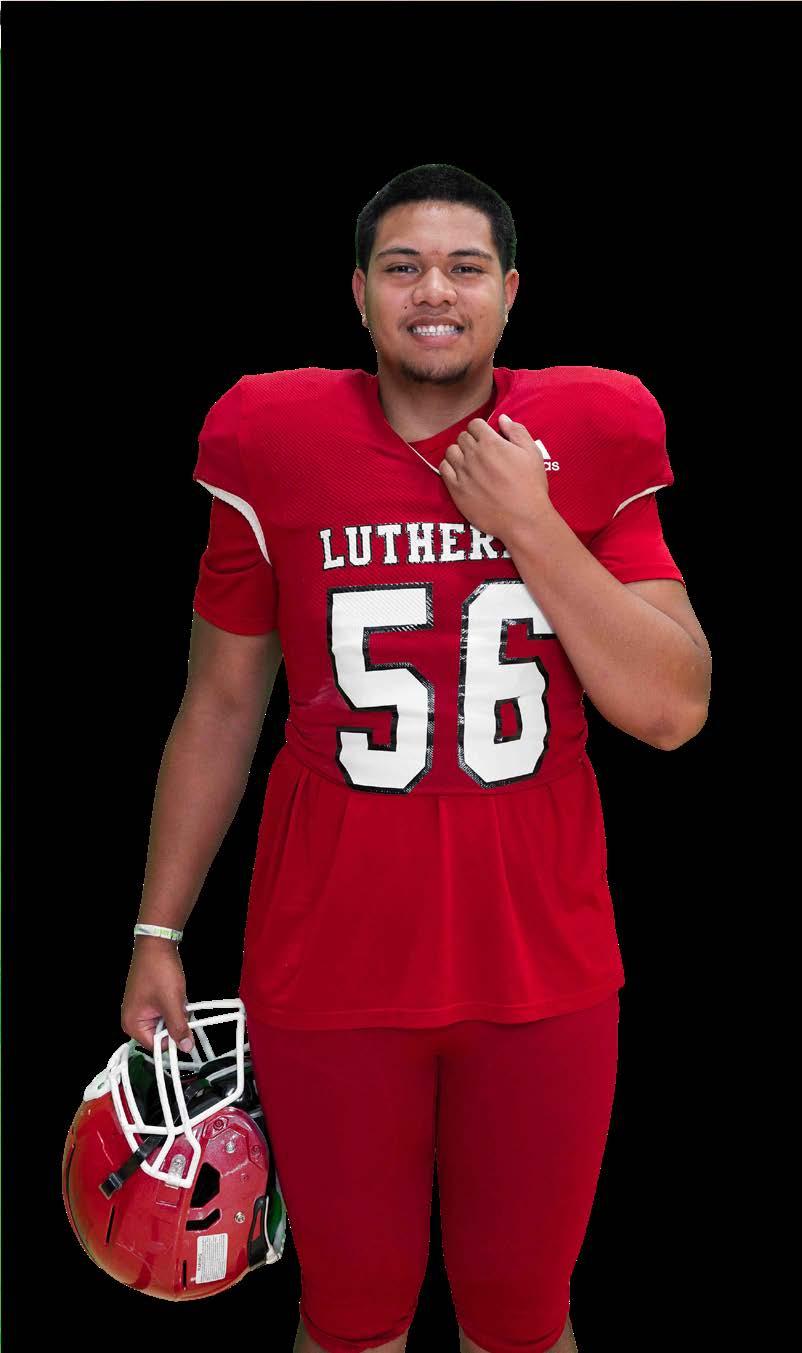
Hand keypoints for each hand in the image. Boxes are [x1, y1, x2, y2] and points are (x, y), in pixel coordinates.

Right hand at [121, 938, 193, 1054]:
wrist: (157, 943)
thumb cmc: (158, 969)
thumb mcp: (172, 1002)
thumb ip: (178, 1027)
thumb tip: (185, 1047)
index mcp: (132, 1023)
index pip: (155, 1046)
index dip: (172, 1040)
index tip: (185, 1032)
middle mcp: (133, 1018)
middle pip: (160, 1035)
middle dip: (175, 1024)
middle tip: (181, 1008)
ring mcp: (141, 1008)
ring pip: (165, 1023)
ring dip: (176, 1013)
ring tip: (178, 998)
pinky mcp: (149, 1000)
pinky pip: (165, 1011)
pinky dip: (174, 1005)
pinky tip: (177, 994)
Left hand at [438, 413, 551, 544]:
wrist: (524, 519)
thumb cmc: (531, 486)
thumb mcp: (532, 453)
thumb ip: (517, 431)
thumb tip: (502, 418)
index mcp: (491, 443)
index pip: (475, 424)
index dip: (481, 429)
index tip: (487, 438)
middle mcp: (473, 455)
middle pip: (462, 437)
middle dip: (471, 441)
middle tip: (481, 453)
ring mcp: (463, 472)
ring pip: (451, 451)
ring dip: (459, 453)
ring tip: (470, 462)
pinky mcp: (456, 490)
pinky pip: (444, 469)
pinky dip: (450, 468)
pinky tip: (461, 473)